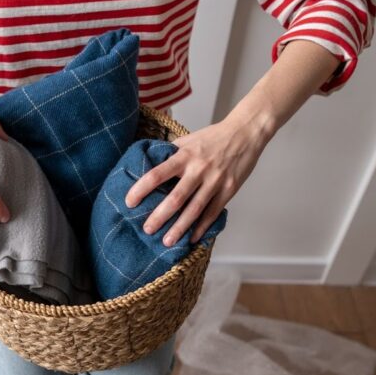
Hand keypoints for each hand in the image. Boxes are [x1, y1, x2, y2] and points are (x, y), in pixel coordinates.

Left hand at [125, 107, 274, 246]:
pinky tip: (191, 238)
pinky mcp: (228, 190)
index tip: (129, 202)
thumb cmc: (214, 136)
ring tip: (166, 242)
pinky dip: (202, 227)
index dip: (141, 189)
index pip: (157, 174)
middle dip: (159, 217)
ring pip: (194, 210)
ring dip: (179, 228)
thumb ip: (171, 153)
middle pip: (175, 198)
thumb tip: (149, 164)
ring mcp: (215, 181)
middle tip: (147, 230)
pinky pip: (212, 212)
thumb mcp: (189, 139)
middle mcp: (198, 169)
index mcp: (184, 155)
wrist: (246, 132)